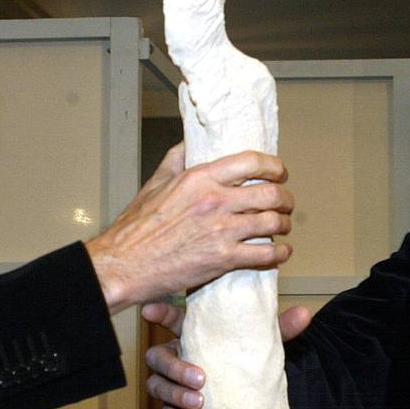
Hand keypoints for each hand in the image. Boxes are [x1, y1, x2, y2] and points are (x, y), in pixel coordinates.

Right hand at [86, 143, 293, 313]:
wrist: (124, 264)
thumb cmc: (135, 229)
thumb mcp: (154, 184)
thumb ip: (176, 160)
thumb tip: (190, 144)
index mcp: (199, 178)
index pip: (252, 162)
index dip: (274, 166)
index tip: (279, 172)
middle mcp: (214, 201)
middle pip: (270, 193)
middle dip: (285, 198)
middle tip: (285, 203)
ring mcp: (221, 231)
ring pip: (272, 222)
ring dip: (284, 225)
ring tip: (283, 227)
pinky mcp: (223, 259)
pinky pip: (265, 255)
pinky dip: (279, 254)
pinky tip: (280, 252)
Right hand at [142, 302, 311, 408]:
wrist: (248, 398)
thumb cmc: (247, 361)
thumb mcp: (264, 345)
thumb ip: (280, 329)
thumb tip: (306, 314)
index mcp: (194, 335)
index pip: (173, 319)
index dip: (159, 313)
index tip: (150, 311)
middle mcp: (177, 356)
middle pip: (157, 356)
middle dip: (175, 366)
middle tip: (201, 377)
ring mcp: (172, 383)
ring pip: (156, 385)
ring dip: (175, 394)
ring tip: (199, 403)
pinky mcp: (175, 408)